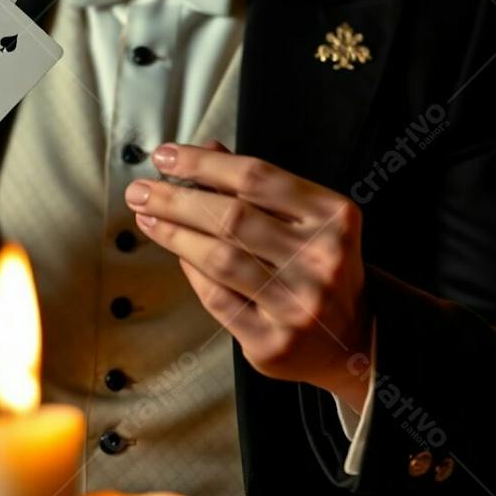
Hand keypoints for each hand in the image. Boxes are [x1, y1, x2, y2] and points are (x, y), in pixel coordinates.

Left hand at [125, 141, 370, 406]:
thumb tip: (204, 152)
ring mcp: (298, 303)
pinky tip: (176, 255)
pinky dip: (192, 273)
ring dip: (174, 234)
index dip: (204, 164)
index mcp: (333, 216)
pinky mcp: (274, 342)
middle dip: (176, 199)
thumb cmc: (318, 264)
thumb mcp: (305, 216)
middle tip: (141, 190)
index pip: (256, 177)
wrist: (355, 339)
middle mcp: (320, 259)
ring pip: (219, 258)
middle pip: (231, 217)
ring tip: (147, 218)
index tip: (166, 156)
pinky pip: (217, 298)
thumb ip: (256, 183)